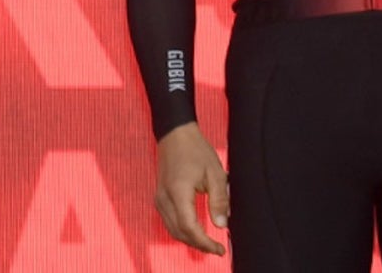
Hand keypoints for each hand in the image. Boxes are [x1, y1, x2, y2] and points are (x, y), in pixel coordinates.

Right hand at [155, 121, 228, 255]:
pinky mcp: (159, 197)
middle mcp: (164, 198)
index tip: (219, 248)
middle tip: (217, 248)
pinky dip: (182, 231)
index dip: (204, 242)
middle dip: (198, 245)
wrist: (175, 133)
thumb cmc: (195, 150)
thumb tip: (221, 225)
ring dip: (190, 240)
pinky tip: (196, 231)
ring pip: (172, 229)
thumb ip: (219, 200)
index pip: (189, 227)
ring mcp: (159, 198)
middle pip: (179, 232)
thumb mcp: (215, 173)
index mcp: (178, 192)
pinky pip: (169, 221)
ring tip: (208, 243)